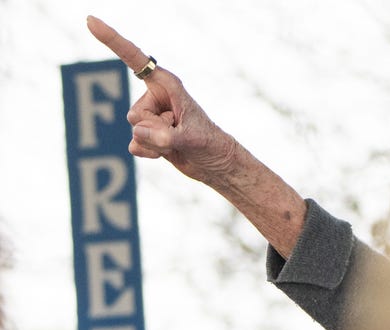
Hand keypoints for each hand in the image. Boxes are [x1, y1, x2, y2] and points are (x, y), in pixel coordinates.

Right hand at [85, 16, 235, 185]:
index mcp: (166, 84)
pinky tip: (167, 153)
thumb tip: (137, 133)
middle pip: (134, 113)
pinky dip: (150, 152)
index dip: (111, 39)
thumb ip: (165, 136)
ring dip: (156, 142)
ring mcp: (149, 116)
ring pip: (135, 130)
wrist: (215, 164)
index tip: (90, 20)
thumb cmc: (209, 144)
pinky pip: (134, 144)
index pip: (133, 58)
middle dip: (155, 129)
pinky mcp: (145, 134)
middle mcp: (154, 97)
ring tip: (177, 141)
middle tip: (179, 132)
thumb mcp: (191, 138)